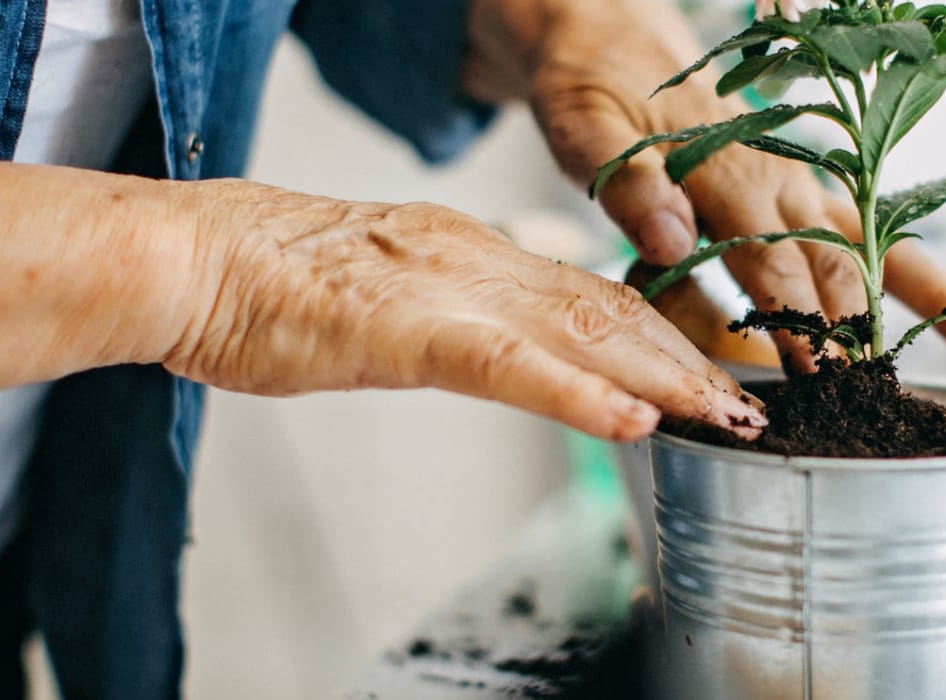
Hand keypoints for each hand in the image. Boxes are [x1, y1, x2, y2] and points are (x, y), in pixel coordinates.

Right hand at [163, 180, 765, 440]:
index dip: (663, 335)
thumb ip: (452, 314)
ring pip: (582, 334)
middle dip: (689, 361)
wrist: (191, 256)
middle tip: (753, 405)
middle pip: (609, 311)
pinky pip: (512, 368)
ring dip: (665, 380)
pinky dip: (581, 397)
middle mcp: (477, 261)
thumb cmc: (268, 284)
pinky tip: (633, 423)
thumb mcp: (385, 293)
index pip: (592, 293)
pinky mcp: (409, 331)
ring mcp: (449, 291)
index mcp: (471, 251)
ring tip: (727, 416)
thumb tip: (500, 345)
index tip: (713, 372)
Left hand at [467, 0, 945, 370]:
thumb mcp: (587, 129)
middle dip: (875, 329)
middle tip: (904, 396)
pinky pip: (880, 237)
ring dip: (937, 298)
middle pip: (843, 262)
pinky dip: (932, 274)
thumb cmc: (598, 92)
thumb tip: (672, 239)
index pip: (771, 259)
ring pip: (882, 247)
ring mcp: (806, 186)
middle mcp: (781, 179)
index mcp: (727, 169)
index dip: (798, 318)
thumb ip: (628, 184)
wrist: (620, 45)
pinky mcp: (813, 194)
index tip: (823, 372)